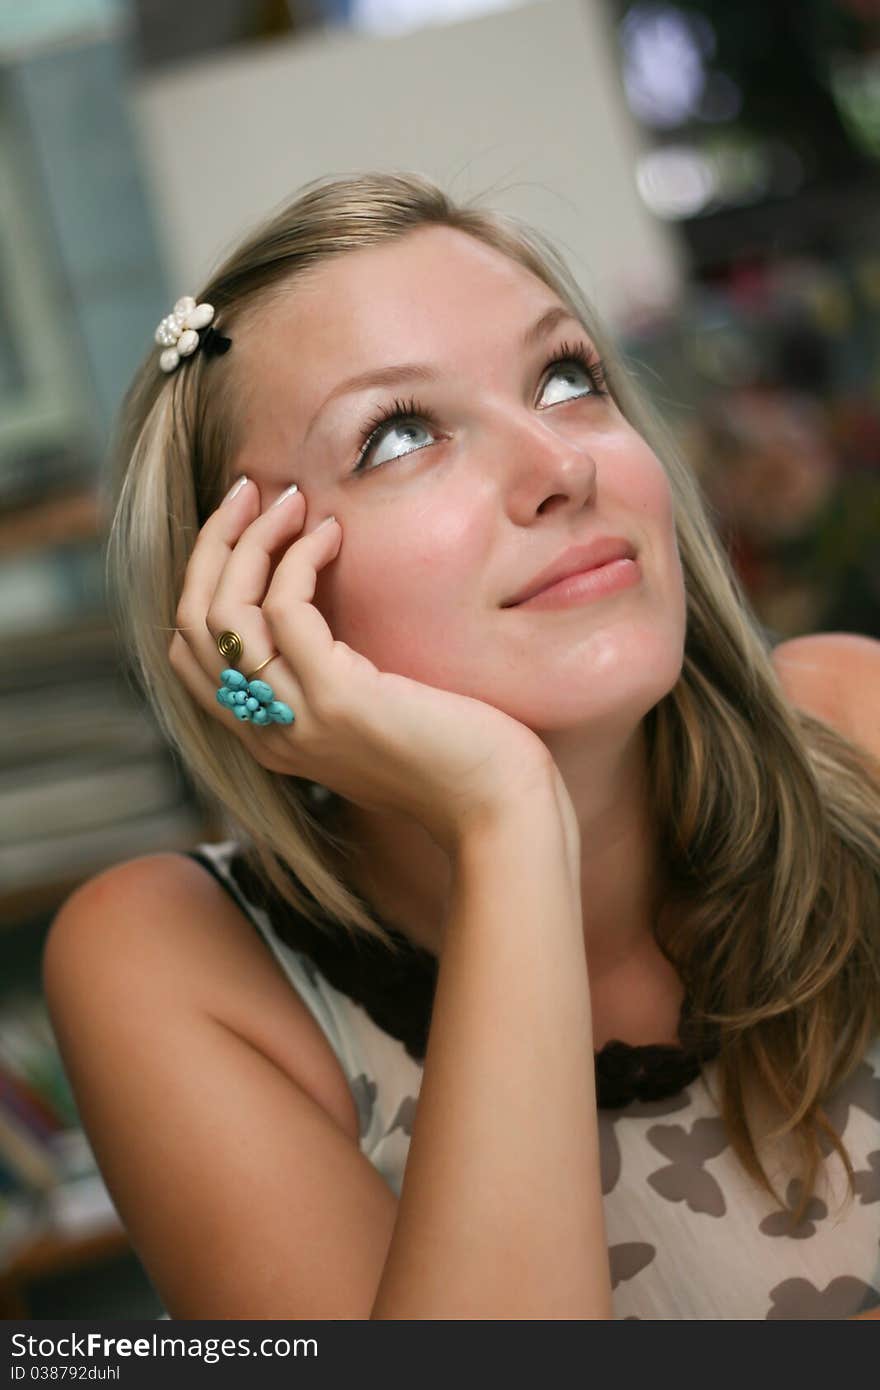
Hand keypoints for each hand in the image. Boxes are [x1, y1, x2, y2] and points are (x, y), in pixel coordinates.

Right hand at [169, 479, 557, 853]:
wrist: (496, 808)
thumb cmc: (453, 757)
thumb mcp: (371, 718)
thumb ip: (331, 683)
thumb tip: (319, 615)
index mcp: (269, 739)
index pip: (190, 653)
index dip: (203, 581)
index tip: (242, 527)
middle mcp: (267, 733)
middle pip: (192, 624)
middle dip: (213, 545)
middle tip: (248, 491)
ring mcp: (296, 719)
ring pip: (225, 611)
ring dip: (254, 539)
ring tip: (294, 502)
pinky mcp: (337, 699)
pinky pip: (285, 609)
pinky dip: (300, 559)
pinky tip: (333, 536)